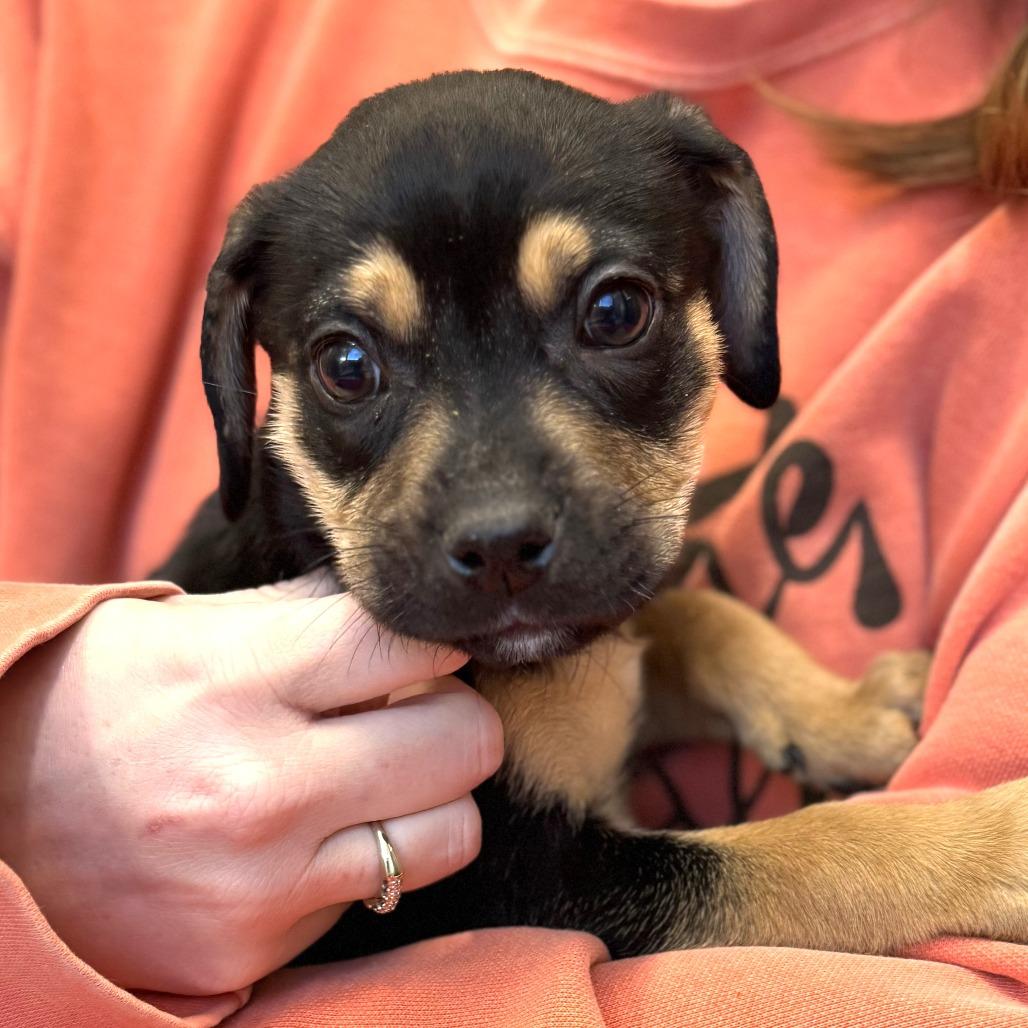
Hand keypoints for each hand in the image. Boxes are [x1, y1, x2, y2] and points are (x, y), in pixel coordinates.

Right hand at [0, 575, 501, 993]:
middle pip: (464, 741)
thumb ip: (310, 615)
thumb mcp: (193, 626)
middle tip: (416, 711)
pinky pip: (379, 893)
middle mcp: (257, 786)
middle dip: (455, 716)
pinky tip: (312, 835)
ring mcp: (260, 881)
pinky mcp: (253, 948)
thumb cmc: (103, 697)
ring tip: (384, 779)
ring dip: (435, 799)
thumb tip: (405, 618)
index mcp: (238, 678)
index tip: (426, 648)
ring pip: (454, 831)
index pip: (405, 647)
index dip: (436, 641)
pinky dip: (365, 858)